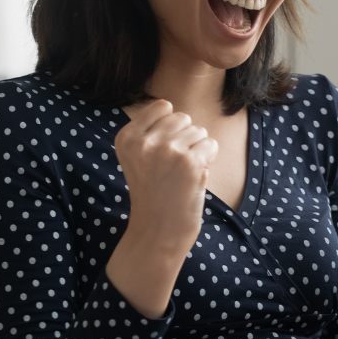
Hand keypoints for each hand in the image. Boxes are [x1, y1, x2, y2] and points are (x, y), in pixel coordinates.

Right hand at [113, 99, 218, 249]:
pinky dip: (209, 160)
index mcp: (126, 137)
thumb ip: (149, 130)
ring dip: (197, 150)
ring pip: (199, 131)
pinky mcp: (190, 162)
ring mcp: (167, 151)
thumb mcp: (136, 157)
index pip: (162, 107)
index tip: (162, 153)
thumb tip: (171, 107)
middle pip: (182, 117)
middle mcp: (144, 142)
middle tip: (174, 167)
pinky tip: (194, 178)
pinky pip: (211, 144)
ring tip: (182, 174)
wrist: (158, 231)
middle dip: (185, 138)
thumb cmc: (153, 192)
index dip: (170, 128)